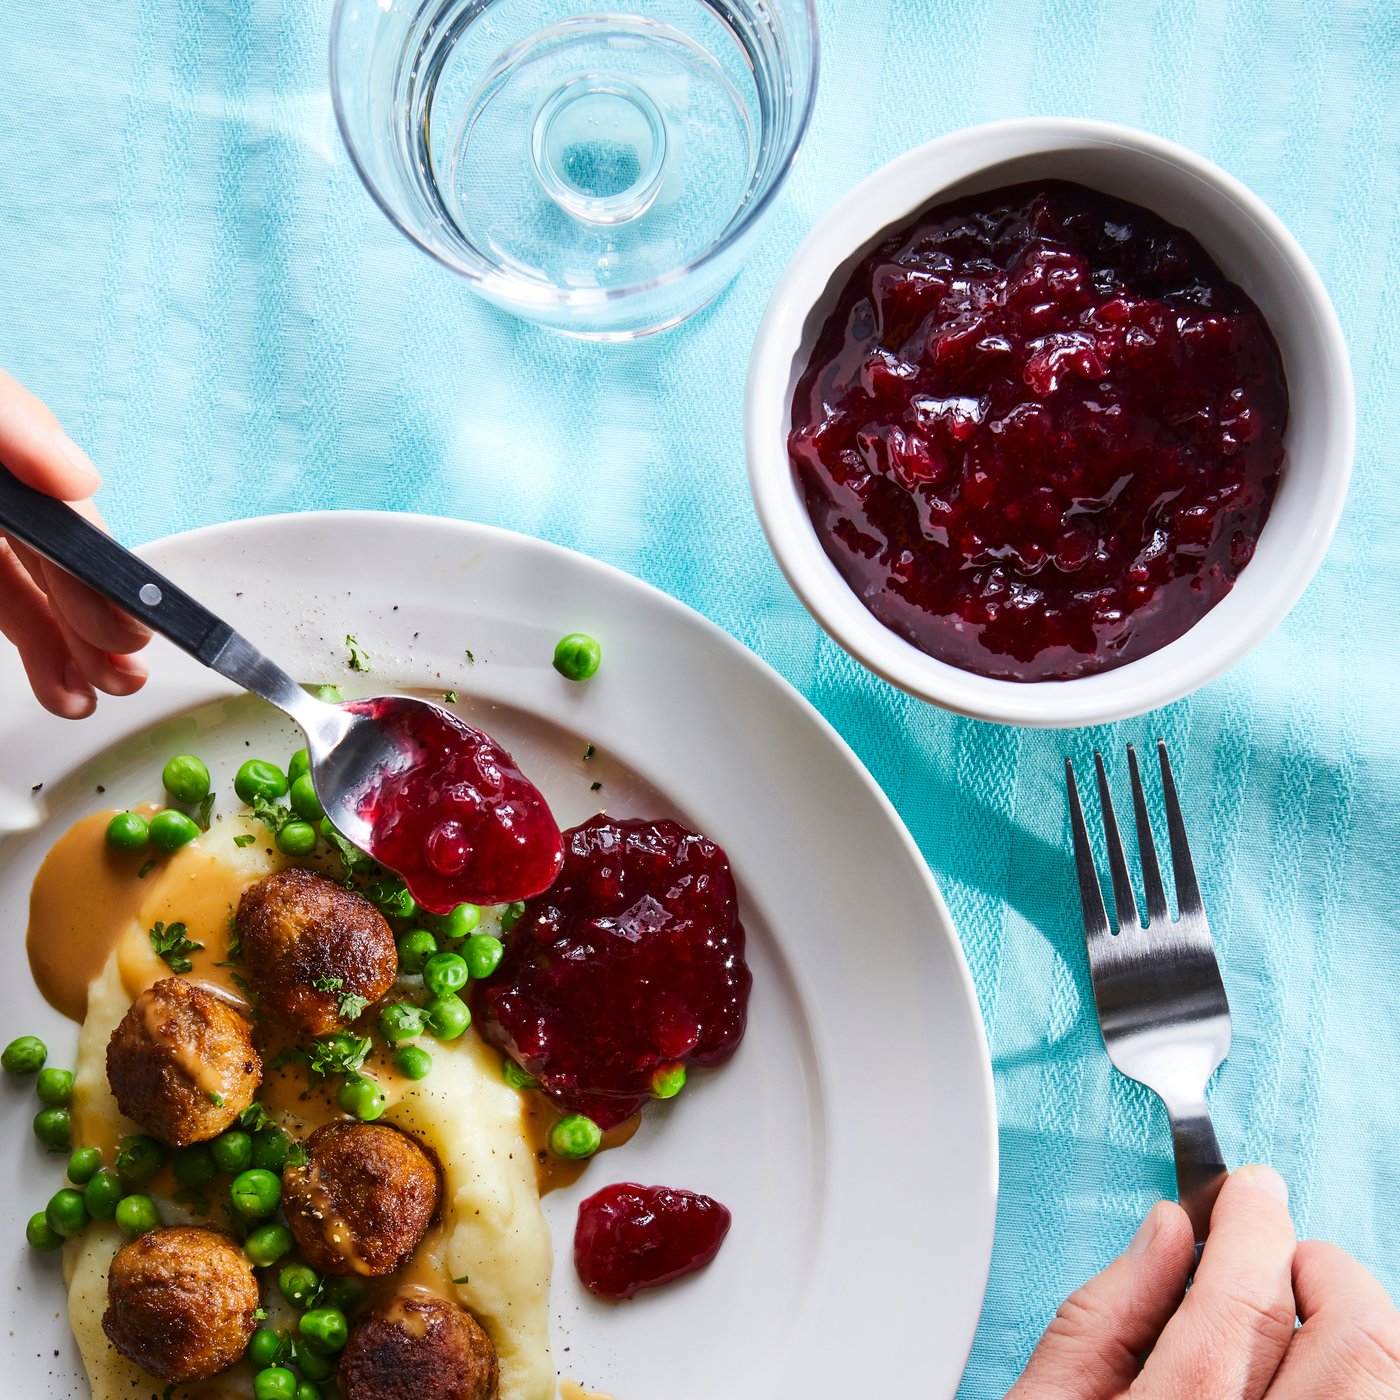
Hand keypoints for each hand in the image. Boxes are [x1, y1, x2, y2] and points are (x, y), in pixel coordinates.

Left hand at [0, 369, 149, 716]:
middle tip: (126, 671)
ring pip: (39, 598)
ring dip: (77, 652)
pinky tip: (66, 686)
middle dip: (102, 626)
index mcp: (20, 454)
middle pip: (66, 567)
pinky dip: (41, 651)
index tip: (133, 626)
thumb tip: (78, 477)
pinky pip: (8, 609)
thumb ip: (14, 426)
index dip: (108, 578)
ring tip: (103, 693)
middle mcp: (12, 498)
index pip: (75, 521)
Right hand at [1007, 1164, 1399, 1398]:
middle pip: (1355, 1346)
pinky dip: (1370, 1387)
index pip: (1245, 1302)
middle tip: (1286, 1248)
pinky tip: (1323, 1377)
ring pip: (1388, 1392)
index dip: (1255, 1227)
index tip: (1251, 1191)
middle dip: (1327, 1268)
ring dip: (1364, 1329)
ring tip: (1312, 1311)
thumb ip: (1100, 1318)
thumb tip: (1167, 1234)